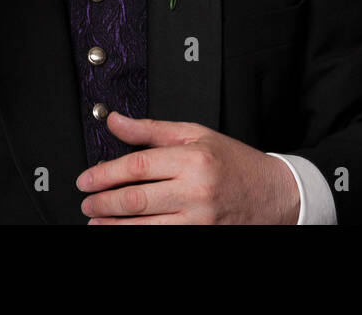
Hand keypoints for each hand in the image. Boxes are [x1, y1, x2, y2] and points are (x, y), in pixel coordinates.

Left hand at [76, 113, 300, 224]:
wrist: (276, 195)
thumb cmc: (234, 163)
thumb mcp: (196, 135)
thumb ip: (151, 130)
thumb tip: (115, 121)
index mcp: (194, 160)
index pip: (138, 167)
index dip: (105, 174)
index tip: (86, 179)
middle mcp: (197, 192)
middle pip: (136, 200)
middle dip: (104, 203)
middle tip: (86, 202)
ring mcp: (201, 221)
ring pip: (145, 228)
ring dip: (114, 228)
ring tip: (96, 222)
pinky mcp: (204, 239)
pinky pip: (163, 241)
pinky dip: (139, 237)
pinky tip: (125, 233)